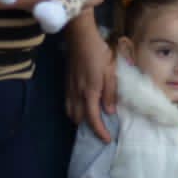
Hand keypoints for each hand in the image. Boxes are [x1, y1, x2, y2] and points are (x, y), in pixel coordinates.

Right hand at [66, 17, 117, 141]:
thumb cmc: (99, 53)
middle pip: (78, 119)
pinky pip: (67, 104)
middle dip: (88, 127)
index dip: (100, 131)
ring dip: (80, 119)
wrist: (80, 38)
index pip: (93, 119)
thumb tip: (110, 112)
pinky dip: (73, 110)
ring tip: (91, 119)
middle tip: (101, 127)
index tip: (107, 139)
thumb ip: (110, 93)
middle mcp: (77, 94)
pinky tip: (81, 106)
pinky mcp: (66, 84)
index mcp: (90, 92)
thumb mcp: (111, 72)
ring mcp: (69, 89)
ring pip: (70, 112)